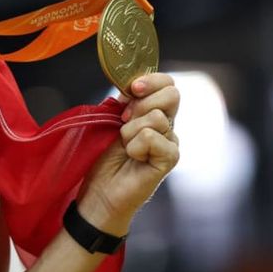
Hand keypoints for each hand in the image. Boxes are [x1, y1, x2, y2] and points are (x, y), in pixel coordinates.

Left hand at [77, 73, 179, 235]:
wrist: (100, 191)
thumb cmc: (104, 158)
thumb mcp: (112, 121)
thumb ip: (126, 102)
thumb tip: (133, 87)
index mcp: (155, 112)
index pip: (168, 83)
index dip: (151, 80)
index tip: (131, 89)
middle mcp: (168, 125)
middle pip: (172, 94)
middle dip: (141, 104)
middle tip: (124, 121)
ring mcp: (171, 142)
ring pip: (157, 117)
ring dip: (131, 131)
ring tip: (126, 147)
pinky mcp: (170, 158)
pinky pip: (152, 137)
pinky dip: (135, 146)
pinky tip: (134, 158)